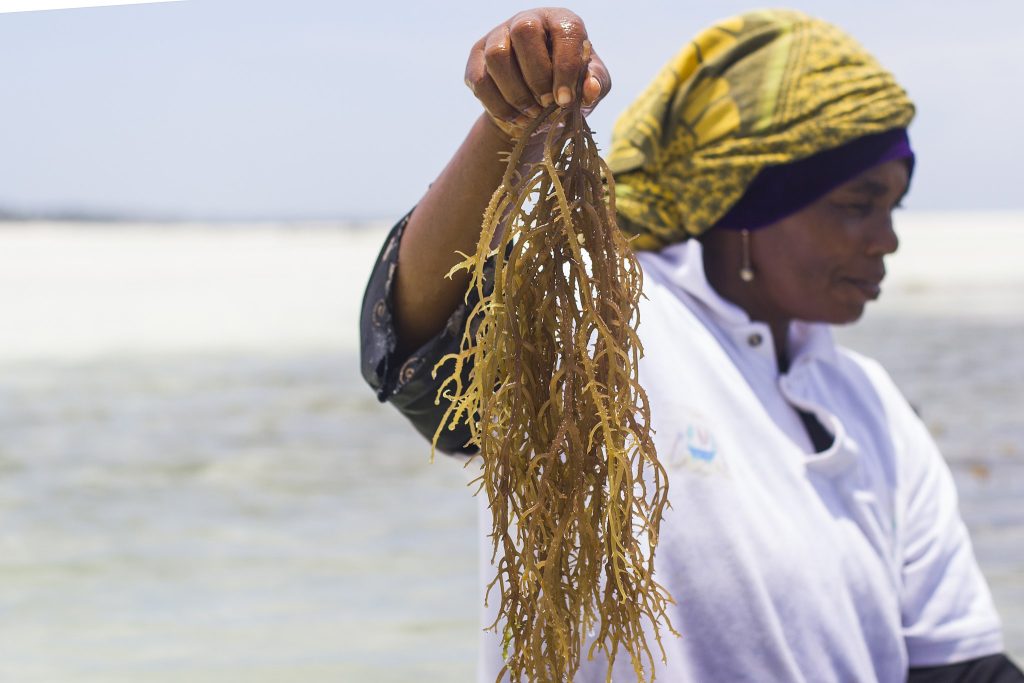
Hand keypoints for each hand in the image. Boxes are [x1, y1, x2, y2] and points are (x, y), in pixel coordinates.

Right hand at [465, 8, 610, 138]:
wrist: (535, 105)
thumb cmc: (568, 87)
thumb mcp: (589, 86)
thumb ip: (596, 84)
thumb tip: (590, 89)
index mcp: (560, 21)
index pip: (565, 31)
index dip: (566, 67)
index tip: (565, 100)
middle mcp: (527, 20)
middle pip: (524, 32)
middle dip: (537, 77)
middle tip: (547, 105)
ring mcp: (498, 36)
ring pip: (497, 56)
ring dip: (515, 93)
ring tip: (532, 115)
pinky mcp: (477, 58)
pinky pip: (479, 80)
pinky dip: (498, 106)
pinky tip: (516, 118)